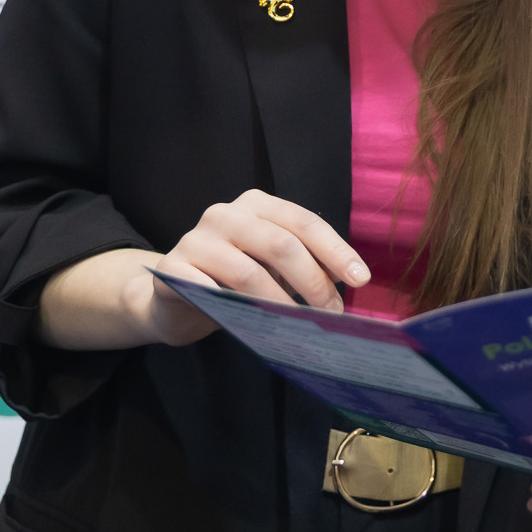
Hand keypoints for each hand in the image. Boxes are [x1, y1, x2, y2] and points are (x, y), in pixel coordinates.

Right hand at [37, 190, 369, 349]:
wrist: (172, 299)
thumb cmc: (235, 282)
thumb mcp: (274, 268)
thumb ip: (305, 267)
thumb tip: (348, 286)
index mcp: (257, 205)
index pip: (304, 222)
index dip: (336, 251)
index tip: (360, 280)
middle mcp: (225, 214)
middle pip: (281, 244)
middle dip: (313, 283)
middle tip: (330, 315)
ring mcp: (195, 240)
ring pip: (248, 272)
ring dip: (280, 305)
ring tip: (297, 327)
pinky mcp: (172, 269)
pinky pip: (207, 290)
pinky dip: (234, 310)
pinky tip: (253, 327)